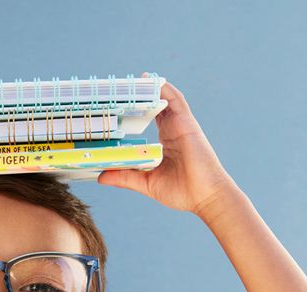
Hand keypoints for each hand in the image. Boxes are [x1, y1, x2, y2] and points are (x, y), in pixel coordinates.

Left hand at [98, 72, 234, 215]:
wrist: (205, 196)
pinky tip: (152, 81)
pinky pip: (175, 100)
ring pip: (163, 100)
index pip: (148, 122)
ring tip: (133, 80)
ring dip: (150, 89)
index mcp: (164, 144)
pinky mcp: (186, 123)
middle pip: (154, 107)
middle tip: (122, 88)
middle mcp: (172, 132)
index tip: (117, 106)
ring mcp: (179, 126)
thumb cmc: (182, 192)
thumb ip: (125, 177)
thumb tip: (101, 177)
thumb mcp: (146, 183)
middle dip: (140, 97)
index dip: (135, 112)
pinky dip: (165, 89)